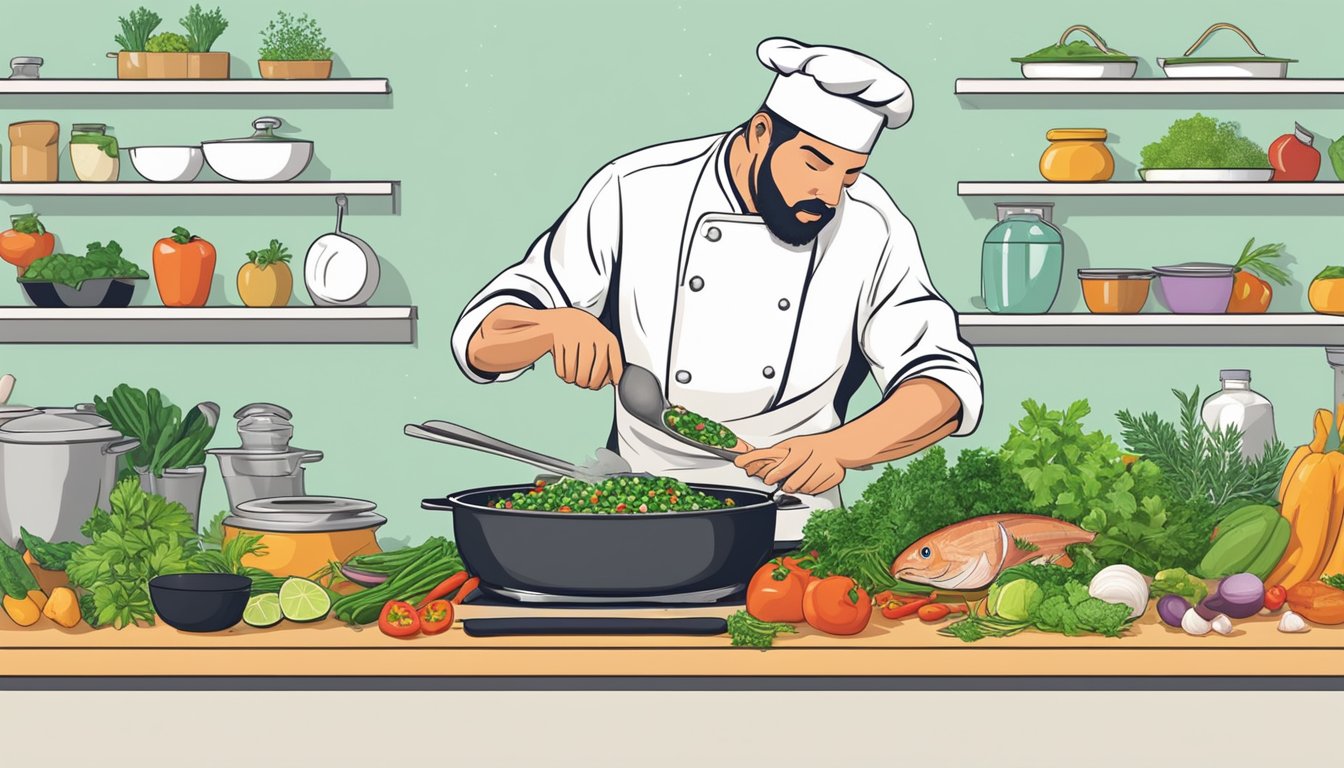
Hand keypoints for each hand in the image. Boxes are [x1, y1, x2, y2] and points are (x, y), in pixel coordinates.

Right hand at [543, 308, 623, 389]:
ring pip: (577, 368)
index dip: (613, 374)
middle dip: (592, 382)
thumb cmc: (586, 335)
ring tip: (575, 380)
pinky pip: (561, 365)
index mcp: (605, 336)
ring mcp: (574, 335)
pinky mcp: (559, 339)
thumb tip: (611, 381)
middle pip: (595, 368)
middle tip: (588, 385)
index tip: (612, 383)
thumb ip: (608, 359)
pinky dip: (563, 374)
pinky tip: (566, 373)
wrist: (564, 319)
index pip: (614, 360)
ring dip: (575, 379)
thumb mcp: (601, 342)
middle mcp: (592, 334)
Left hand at [733, 433, 848, 495]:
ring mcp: (826, 468)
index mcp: (803, 448)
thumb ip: (773, 453)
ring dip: (798, 488)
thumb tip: (748, 459)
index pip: (787, 465)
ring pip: (805, 489)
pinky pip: (816, 490)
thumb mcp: (791, 444)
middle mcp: (815, 458)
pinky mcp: (834, 477)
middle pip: (794, 483)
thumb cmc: (812, 445)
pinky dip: (810, 489)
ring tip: (798, 479)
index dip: (775, 474)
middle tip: (782, 483)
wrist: (837, 447)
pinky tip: (810, 480)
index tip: (768, 479)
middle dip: (785, 485)